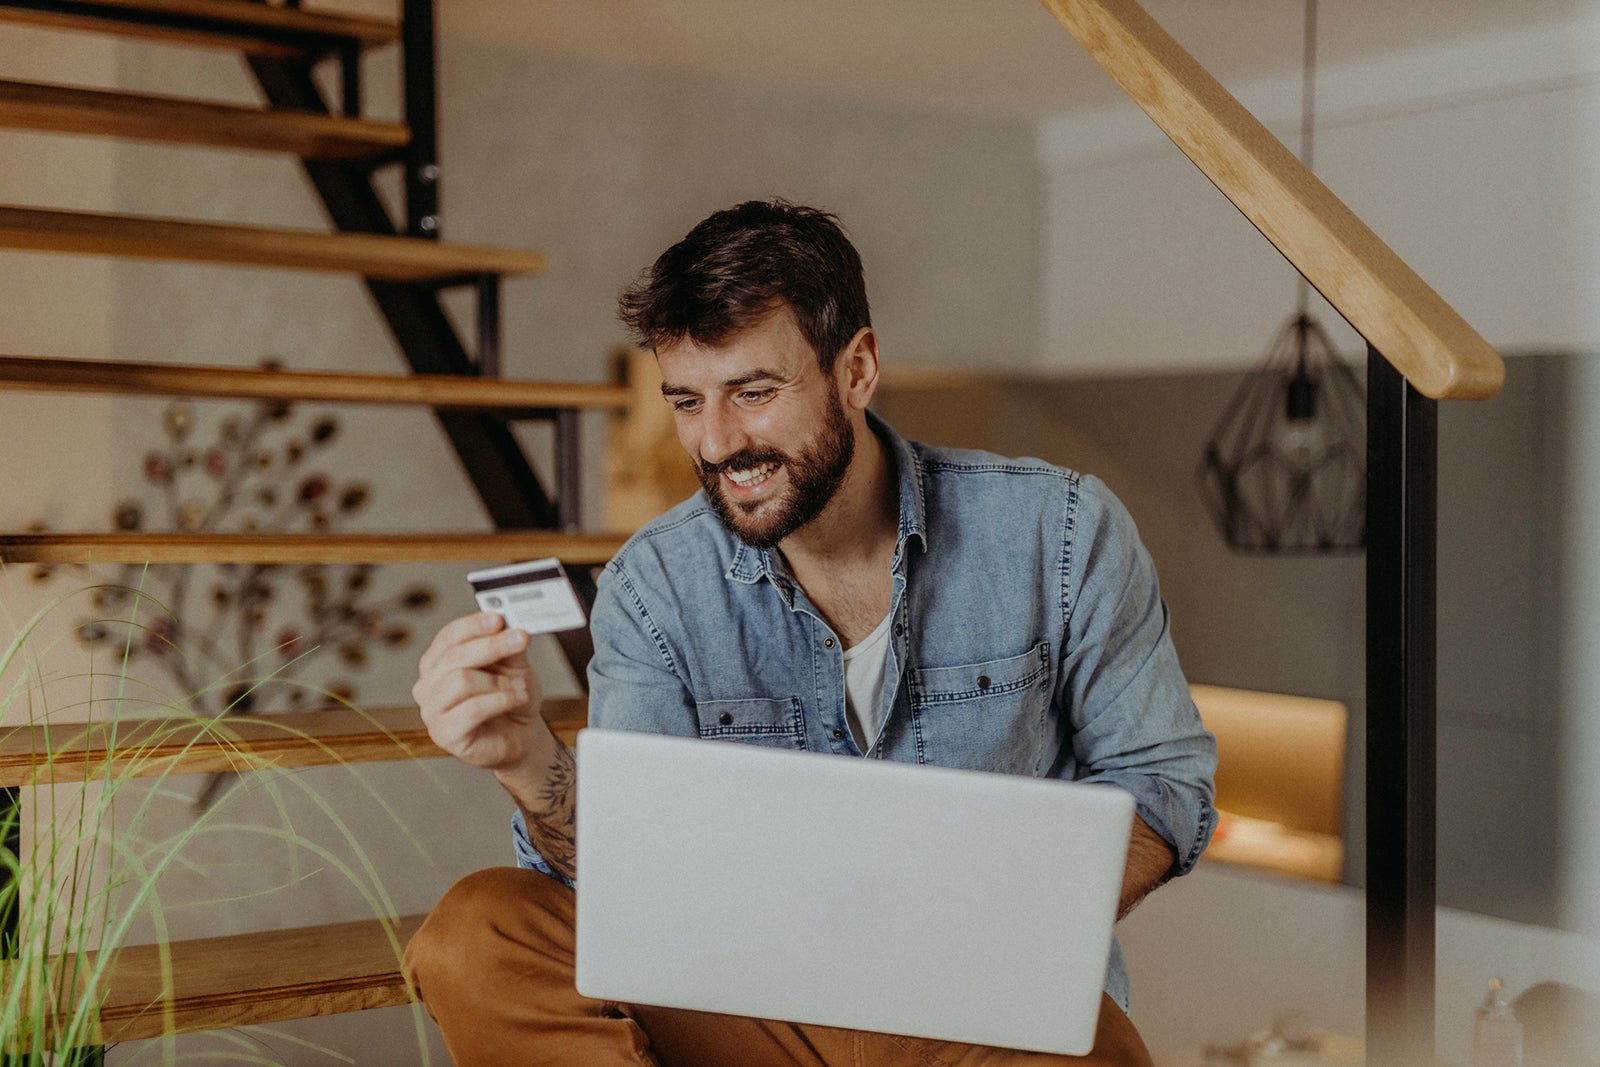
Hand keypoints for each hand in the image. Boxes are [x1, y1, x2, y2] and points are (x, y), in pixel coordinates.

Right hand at [413, 612, 545, 775]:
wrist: (520, 735)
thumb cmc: (511, 698)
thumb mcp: (513, 665)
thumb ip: (507, 646)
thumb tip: (507, 625)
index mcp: (438, 661)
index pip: (449, 636)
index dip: (473, 625)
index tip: (499, 619)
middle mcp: (428, 684)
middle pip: (455, 656)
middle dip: (492, 645)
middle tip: (521, 638)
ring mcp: (432, 710)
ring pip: (462, 680)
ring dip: (499, 681)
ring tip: (522, 685)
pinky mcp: (444, 734)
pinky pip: (472, 709)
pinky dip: (501, 700)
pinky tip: (518, 698)